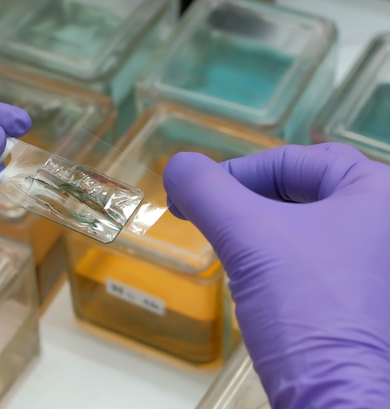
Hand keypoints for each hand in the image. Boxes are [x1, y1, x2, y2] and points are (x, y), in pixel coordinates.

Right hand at [164, 143, 389, 407]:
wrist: (339, 400)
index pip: (294, 161)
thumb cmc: (305, 307)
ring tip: (226, 246)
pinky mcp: (367, 299)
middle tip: (209, 218)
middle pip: (302, 190)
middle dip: (247, 201)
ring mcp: (378, 265)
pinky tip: (254, 277)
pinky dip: (279, 257)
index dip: (236, 173)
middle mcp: (388, 223)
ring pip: (307, 224)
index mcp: (379, 192)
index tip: (196, 197)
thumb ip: (205, 189)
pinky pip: (316, 258)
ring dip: (259, 228)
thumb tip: (178, 166)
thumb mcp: (246, 236)